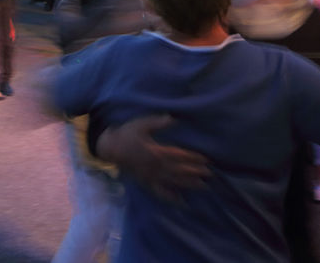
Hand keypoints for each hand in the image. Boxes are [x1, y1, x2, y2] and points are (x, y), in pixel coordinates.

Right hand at [96, 115, 210, 202]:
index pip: (179, 156)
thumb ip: (158, 122)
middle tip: (209, 174)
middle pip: (178, 170)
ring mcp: (150, 176)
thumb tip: (174, 119)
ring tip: (202, 186)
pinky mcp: (145, 181)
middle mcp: (154, 166)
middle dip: (194, 172)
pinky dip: (170, 197)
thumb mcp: (141, 124)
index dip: (193, 158)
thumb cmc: (127, 133)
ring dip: (188, 184)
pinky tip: (181, 202)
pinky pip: (159, 191)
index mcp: (155, 151)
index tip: (206, 159)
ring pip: (172, 181)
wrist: (110, 147)